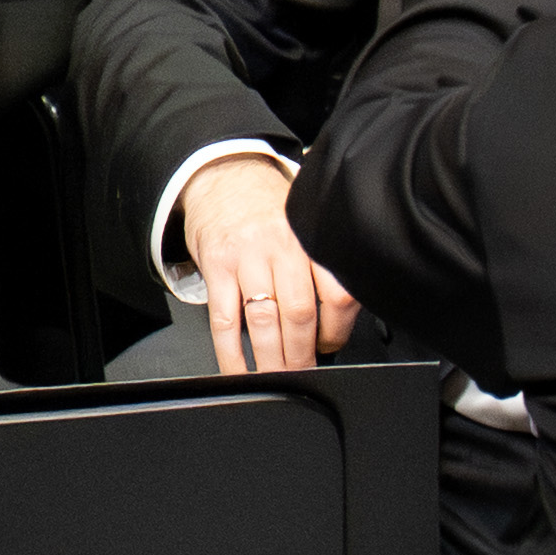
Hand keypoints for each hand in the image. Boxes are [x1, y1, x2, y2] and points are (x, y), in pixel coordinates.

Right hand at [171, 148, 358, 375]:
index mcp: (311, 238)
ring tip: (276, 379)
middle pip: (299, 313)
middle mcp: (282, 246)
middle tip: (304, 374)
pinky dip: (231, 354)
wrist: (223, 175)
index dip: (337, 329)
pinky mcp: (217, 269)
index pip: (336, 293)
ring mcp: (247, 258)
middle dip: (303, 355)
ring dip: (272, 360)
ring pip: (264, 321)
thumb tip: (338, 317)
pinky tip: (238, 371)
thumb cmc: (268, 206)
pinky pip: (224, 321)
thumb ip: (320, 261)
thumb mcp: (304, 223)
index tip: (332, 346)